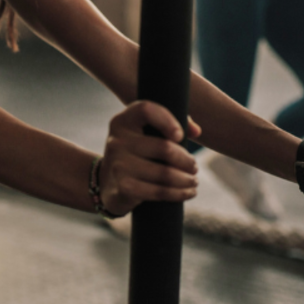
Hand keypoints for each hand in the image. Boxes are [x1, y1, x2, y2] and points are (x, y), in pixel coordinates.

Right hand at [98, 101, 200, 215]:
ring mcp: (118, 165)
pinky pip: (159, 191)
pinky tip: (188, 192)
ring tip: (193, 180)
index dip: (167, 120)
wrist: (107, 183)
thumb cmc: (136, 153)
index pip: (146, 110)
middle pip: (163, 147)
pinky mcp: (123, 187)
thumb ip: (171, 124)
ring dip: (186, 179)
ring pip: (165, 173)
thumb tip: (196, 131)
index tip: (180, 136)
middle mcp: (117, 140)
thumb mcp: (145, 134)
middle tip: (194, 167)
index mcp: (123, 121)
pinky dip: (178, 193)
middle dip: (186, 160)